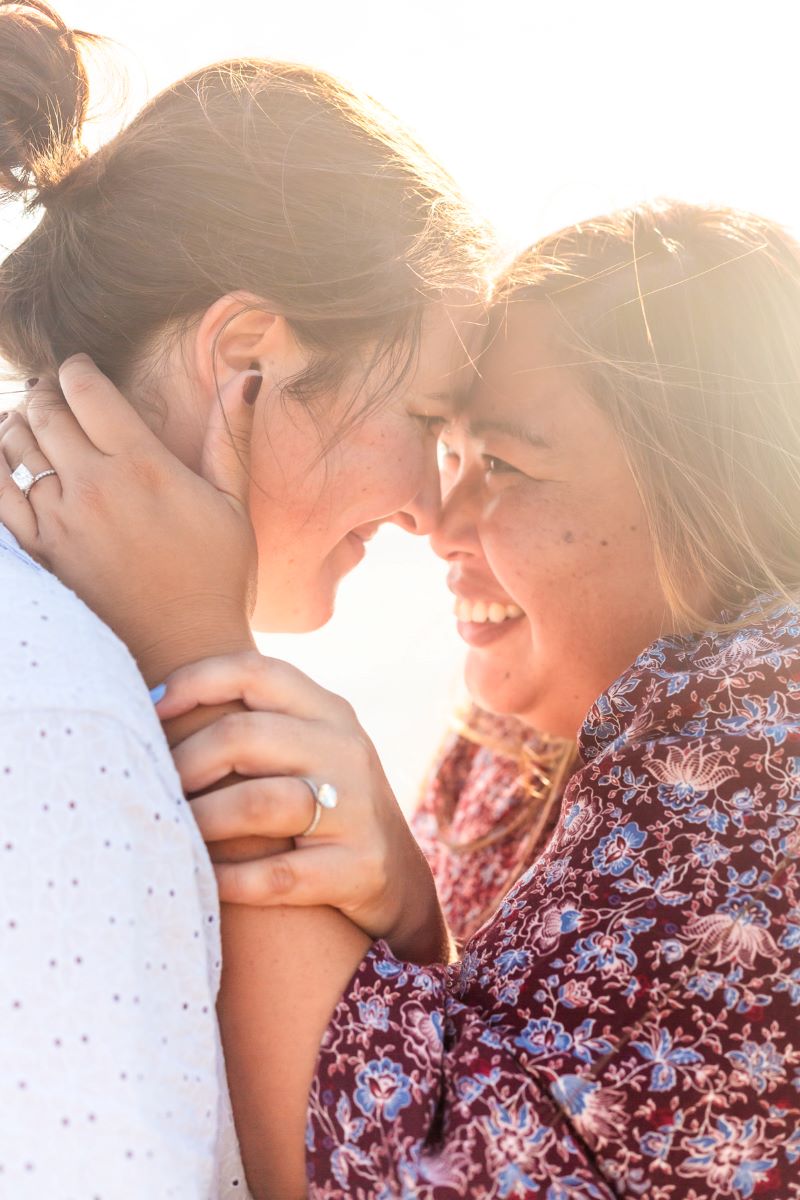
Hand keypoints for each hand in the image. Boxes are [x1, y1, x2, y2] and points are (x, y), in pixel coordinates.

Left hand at [0, 358, 257, 682]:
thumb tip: (243, 376)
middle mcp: (94, 485)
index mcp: (143, 465)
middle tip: (55, 393)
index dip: (78, 369)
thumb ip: (227, 436)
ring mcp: (60, 519)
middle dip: (47, 392)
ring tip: (30, 422)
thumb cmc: (217, 578)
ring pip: (17, 446)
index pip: (87, 389)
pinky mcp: (39, 552)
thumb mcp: (232, 504)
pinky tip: (4, 460)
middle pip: (47, 411)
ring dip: (19, 424)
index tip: (82, 370)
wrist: (184, 650)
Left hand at [156, 650, 451, 964]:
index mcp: (329, 711)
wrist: (395, 877)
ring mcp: (356, 809)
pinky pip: (276, 875)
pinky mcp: (358, 868)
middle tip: (157, 786)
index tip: (151, 709)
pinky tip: (205, 881)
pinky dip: (229, 880)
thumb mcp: (310, 747)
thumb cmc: (324, 803)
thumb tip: (153, 703)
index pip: (256, 672)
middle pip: (245, 735)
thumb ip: (258, 720)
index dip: (196, 682)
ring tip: (174, 831)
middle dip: (186, 761)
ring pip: (258, 803)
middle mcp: (345, 750)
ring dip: (201, 820)